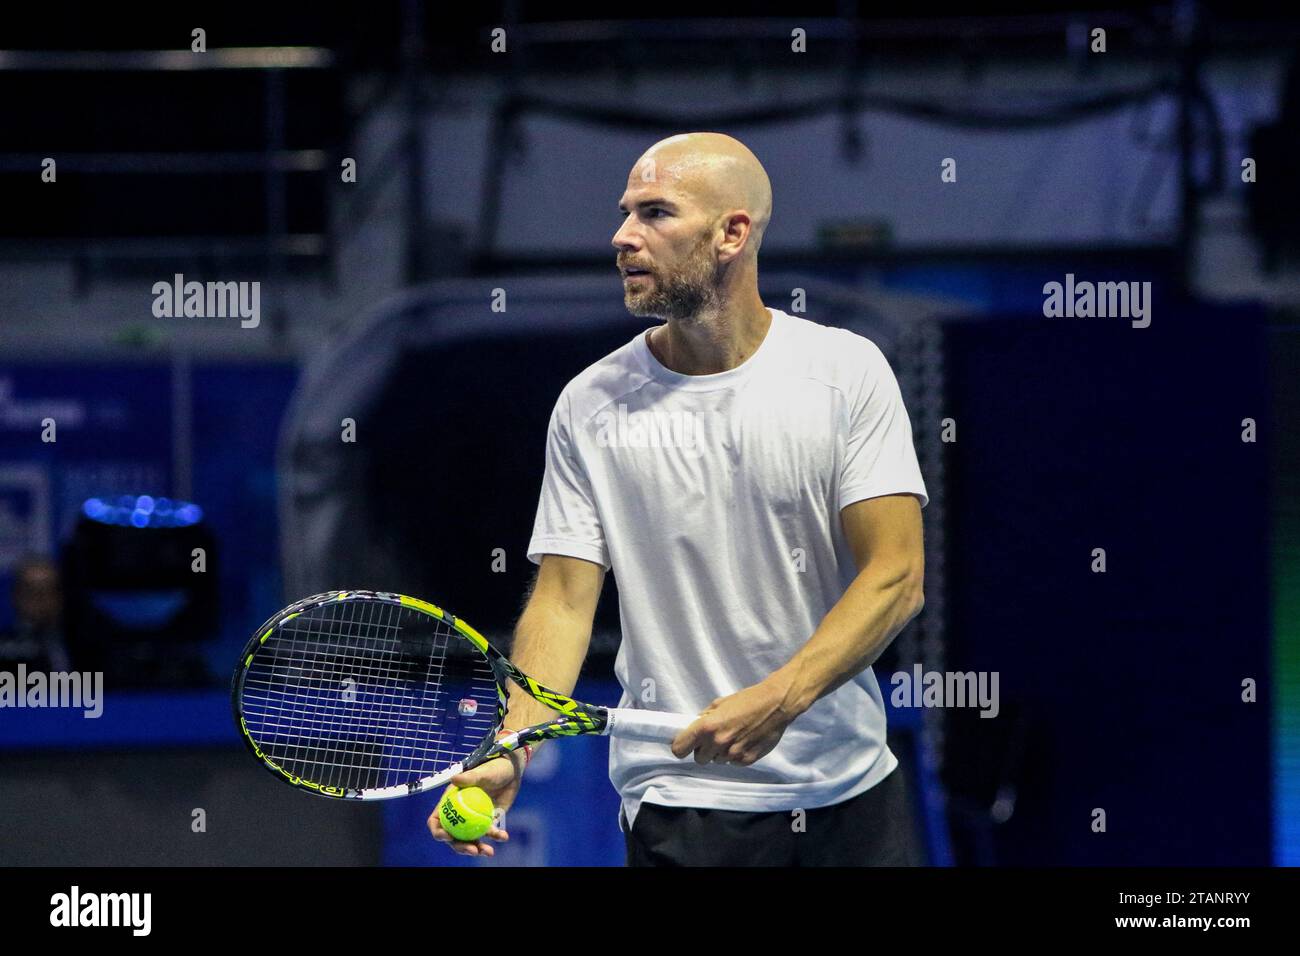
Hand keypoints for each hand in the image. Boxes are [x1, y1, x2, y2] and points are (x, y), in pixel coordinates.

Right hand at [426, 750, 524, 857]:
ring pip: (471, 839)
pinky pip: (490, 833)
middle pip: (453, 836)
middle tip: (473, 850)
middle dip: (461, 847)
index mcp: (450, 803)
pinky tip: (504, 837)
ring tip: (489, 852)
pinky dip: (496, 837)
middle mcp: (459, 814)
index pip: (436, 821)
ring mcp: (473, 819)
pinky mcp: (488, 821)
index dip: (438, 831)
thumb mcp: (482, 772)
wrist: (512, 771)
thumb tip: (454, 779)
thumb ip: (470, 777)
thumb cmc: (493, 767)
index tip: (449, 837)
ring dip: (478, 848)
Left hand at [670, 677, 800, 765]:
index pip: (679, 749)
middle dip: (703, 749)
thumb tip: (693, 728)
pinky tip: (744, 741)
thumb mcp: (720, 703)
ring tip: (733, 736)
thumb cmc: (748, 700)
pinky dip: (736, 755)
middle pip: (699, 759)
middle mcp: (718, 743)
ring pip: (717, 761)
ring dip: (721, 752)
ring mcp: (733, 754)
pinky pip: (733, 763)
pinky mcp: (747, 760)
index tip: (686, 744)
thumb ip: (704, 718)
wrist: (776, 705)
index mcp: (707, 727)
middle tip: (714, 737)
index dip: (681, 747)